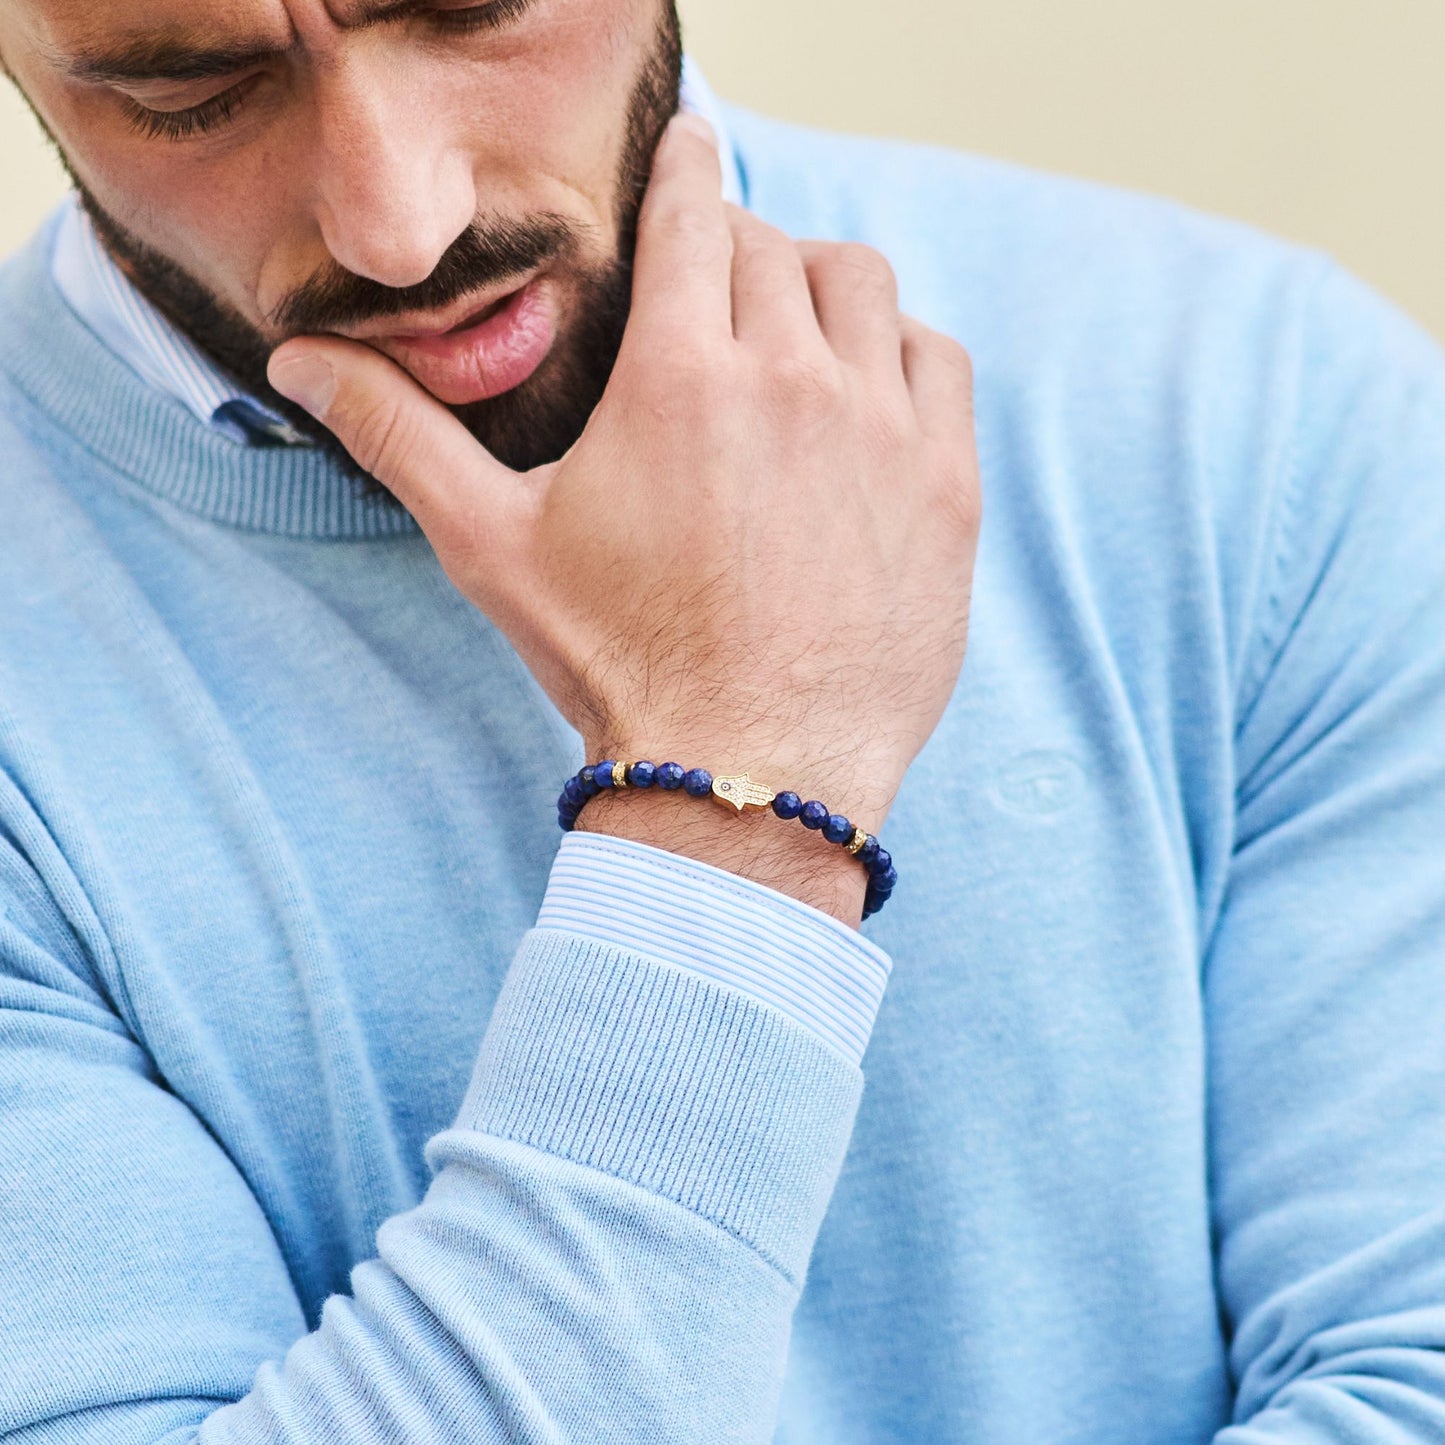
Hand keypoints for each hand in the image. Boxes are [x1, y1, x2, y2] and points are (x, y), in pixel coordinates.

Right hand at [268, 115, 979, 923]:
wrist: (748, 771)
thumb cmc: (617, 661)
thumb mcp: (492, 547)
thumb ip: (400, 435)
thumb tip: (298, 360)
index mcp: (677, 375)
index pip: (691, 210)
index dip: (684, 168)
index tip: (689, 151)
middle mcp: (790, 378)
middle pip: (772, 243)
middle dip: (735, 249)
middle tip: (711, 296)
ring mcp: (882, 428)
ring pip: (861, 283)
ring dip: (818, 286)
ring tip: (785, 334)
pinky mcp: (943, 484)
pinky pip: (936, 358)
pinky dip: (898, 351)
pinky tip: (864, 393)